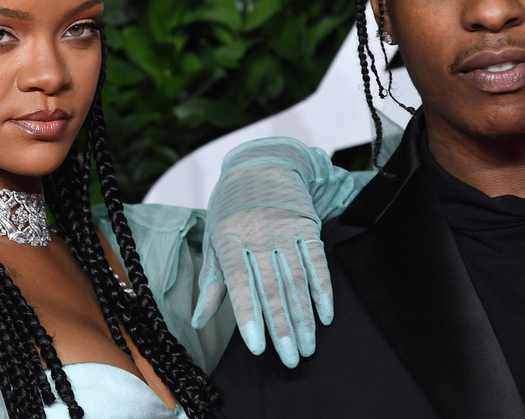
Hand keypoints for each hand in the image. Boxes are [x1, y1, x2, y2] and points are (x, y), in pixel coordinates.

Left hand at [192, 206, 332, 367]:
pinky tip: (326, 316)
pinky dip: (323, 291)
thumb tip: (198, 320)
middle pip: (272, 287)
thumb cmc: (231, 206)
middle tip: (290, 359)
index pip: (239, 282)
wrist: (262, 163)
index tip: (257, 346)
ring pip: (297, 280)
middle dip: (282, 327)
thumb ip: (212, 280)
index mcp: (229, 237)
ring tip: (308, 347)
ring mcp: (285, 229)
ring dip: (304, 317)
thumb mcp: (214, 236)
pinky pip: (317, 262)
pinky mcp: (307, 225)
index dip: (249, 315)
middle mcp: (258, 233)